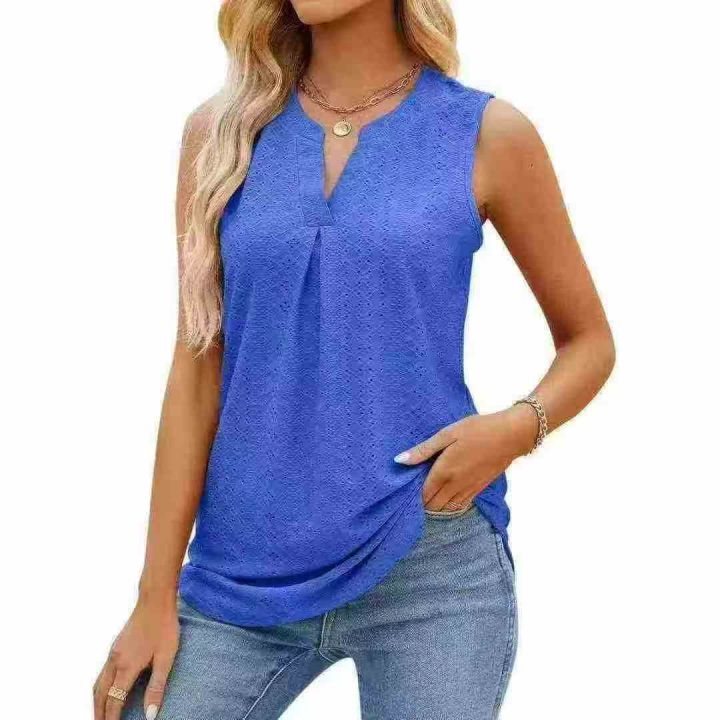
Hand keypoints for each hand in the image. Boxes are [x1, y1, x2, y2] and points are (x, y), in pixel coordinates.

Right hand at [93, 595, 178, 719]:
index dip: (112, 719)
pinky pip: (101, 674)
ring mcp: (113, 653)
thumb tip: (150, 715)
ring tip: (100, 715)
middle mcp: (115, 661)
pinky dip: (99, 689)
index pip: (115, 701)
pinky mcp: (115, 647)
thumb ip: (157, 687)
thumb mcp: (166, 657)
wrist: (155, 600)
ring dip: (97, 703)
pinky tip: (105, 692)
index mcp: (127, 667)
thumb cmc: (164, 627)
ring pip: (97, 685)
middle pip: (100, 696)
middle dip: (99, 714)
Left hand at [394, 406, 536, 510]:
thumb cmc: (477, 430)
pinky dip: (450, 506)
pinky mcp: (479, 489)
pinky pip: (460, 506)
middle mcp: (455, 485)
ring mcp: (469, 489)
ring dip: (436, 507)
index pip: (423, 494)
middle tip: (415, 494)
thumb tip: (399, 460)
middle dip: (422, 503)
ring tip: (428, 497)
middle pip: (433, 505)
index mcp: (444, 471)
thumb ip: (423, 450)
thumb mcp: (447, 434)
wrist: (511, 435)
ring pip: (447, 509)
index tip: (406, 490)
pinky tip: (446, 499)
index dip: (413, 495)